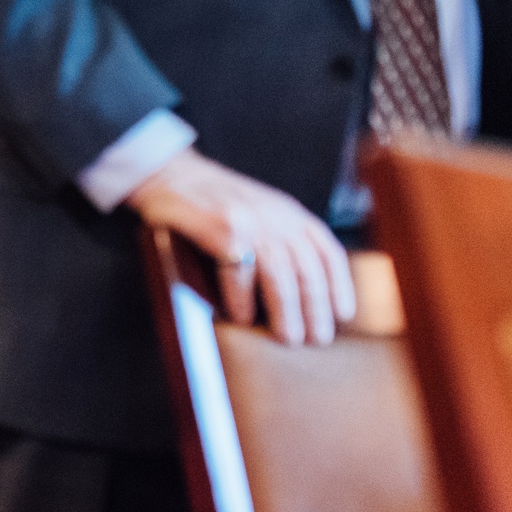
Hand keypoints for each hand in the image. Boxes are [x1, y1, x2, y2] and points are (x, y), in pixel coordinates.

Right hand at [126, 147, 353, 344]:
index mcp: (289, 212)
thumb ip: (278, 236)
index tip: (342, 315)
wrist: (169, 171)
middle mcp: (275, 215)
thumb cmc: (212, 200)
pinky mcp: (220, 227)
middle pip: (306, 269)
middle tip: (316, 339)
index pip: (327, 252)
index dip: (339, 286)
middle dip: (315, 309)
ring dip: (286, 311)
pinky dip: (242, 297)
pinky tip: (242, 317)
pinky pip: (238, 270)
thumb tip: (298, 290)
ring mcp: (249, 220)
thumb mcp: (259, 209)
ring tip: (287, 338)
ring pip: (279, 274)